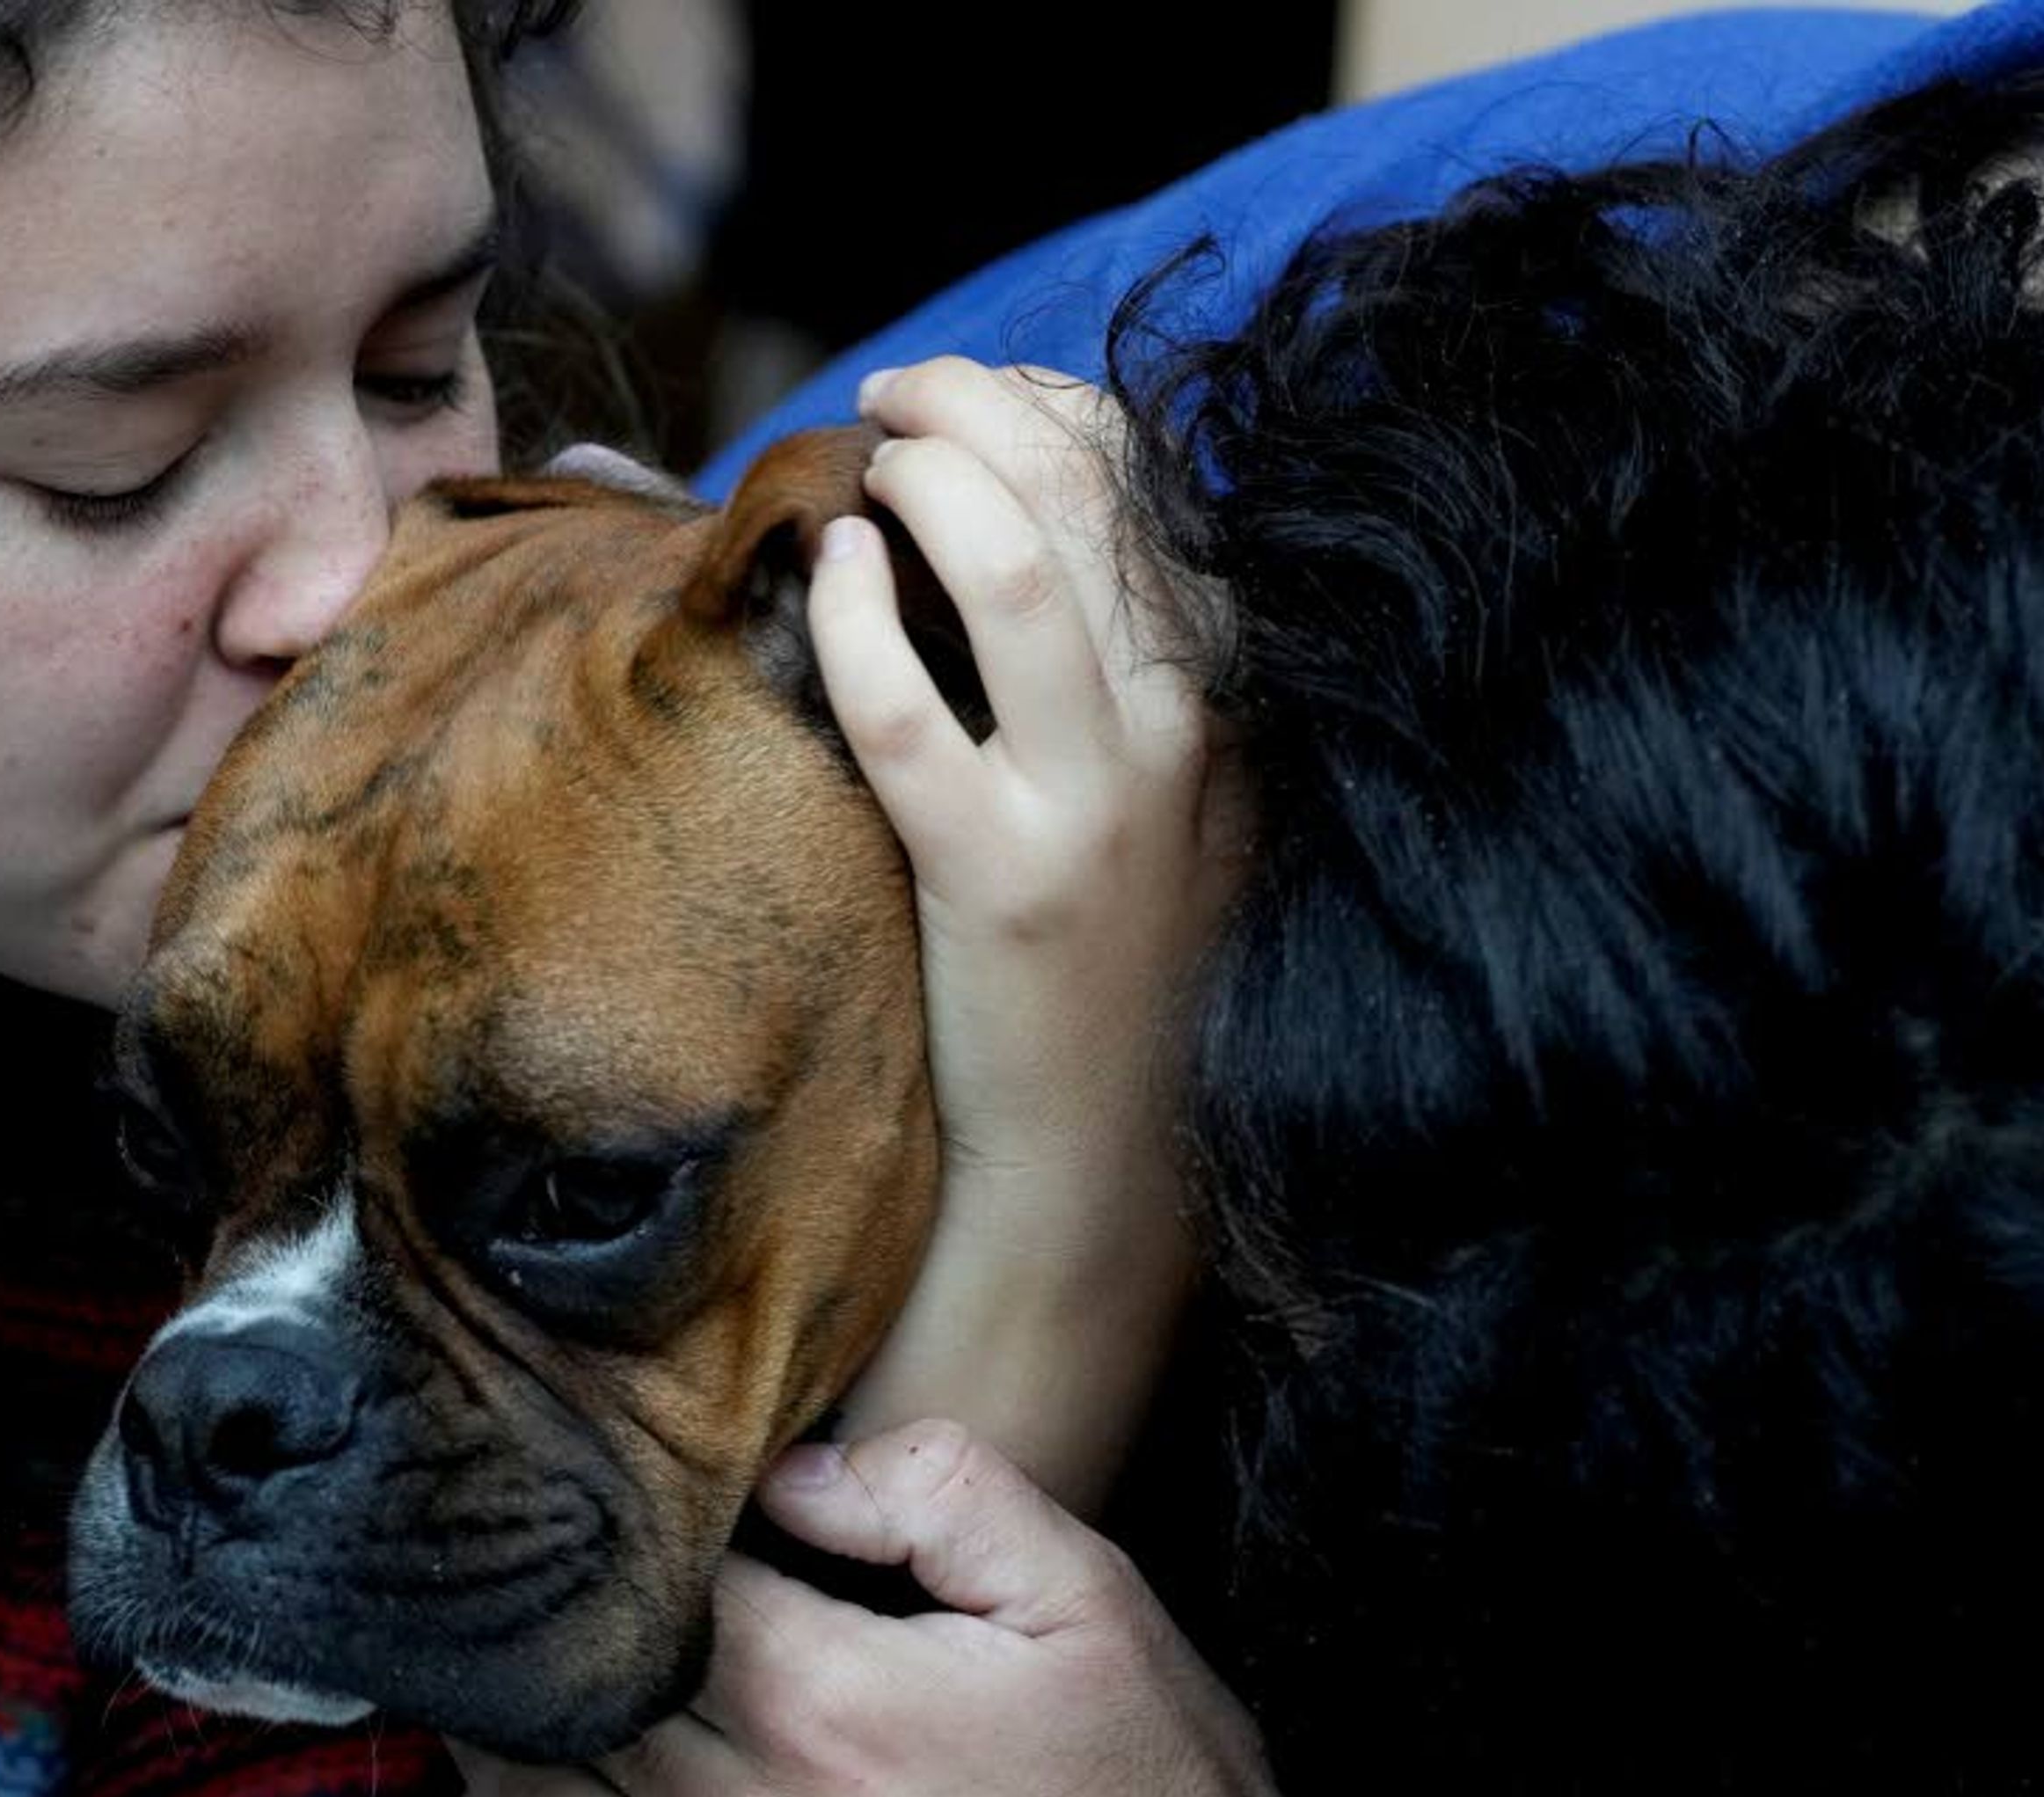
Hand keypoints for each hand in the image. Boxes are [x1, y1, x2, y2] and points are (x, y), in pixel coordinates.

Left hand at [452, 1421, 1375, 1796]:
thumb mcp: (1092, 1598)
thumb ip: (939, 1491)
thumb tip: (787, 1469)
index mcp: (829, 1699)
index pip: (642, 1583)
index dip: (612, 1525)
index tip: (608, 1490)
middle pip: (566, 1697)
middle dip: (540, 1625)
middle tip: (528, 1569)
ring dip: (503, 1739)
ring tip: (506, 1674)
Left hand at [811, 358, 1241, 1511]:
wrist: (1105, 1152)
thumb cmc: (1106, 953)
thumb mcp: (1154, 786)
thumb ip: (1110, 658)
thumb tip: (1001, 509)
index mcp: (1218, 692)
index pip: (1143, 479)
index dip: (1039, 401)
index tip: (958, 398)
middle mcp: (1178, 733)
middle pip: (1082, 495)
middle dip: (971, 404)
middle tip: (890, 397)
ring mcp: (1097, 808)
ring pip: (1020, 578)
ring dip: (929, 483)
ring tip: (866, 466)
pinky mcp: (1000, 882)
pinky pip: (910, 719)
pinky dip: (857, 623)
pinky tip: (825, 576)